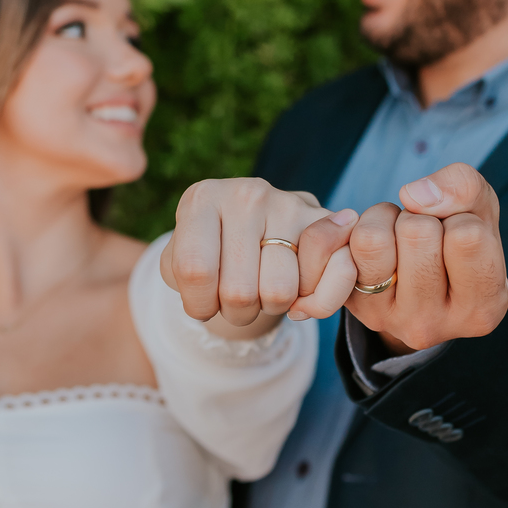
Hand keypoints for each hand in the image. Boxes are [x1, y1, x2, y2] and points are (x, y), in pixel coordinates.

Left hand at [160, 178, 357, 336]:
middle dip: (236, 313)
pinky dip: (313, 301)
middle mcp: (247, 194)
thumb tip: (232, 295)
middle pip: (239, 291)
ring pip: (280, 293)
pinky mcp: (325, 220)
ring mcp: (289, 204)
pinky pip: (327, 278)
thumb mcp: (179, 262)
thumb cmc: (210, 251)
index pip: (195, 270)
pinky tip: (299, 288)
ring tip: (263, 288)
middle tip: (235, 298)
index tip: (201, 304)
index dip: (199, 305)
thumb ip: (184, 278)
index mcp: (202, 200)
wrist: (256, 224)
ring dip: (271, 308)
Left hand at [292, 163, 507, 351]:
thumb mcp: (480, 210)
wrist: (421, 279)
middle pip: (417, 232)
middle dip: (421, 216)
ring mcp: (388, 320)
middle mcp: (433, 324)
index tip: (458, 233)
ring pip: (373, 239)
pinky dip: (362, 227)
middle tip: (426, 234)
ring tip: (401, 234)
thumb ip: (465, 188)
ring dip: (387, 218)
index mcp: (481, 308)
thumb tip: (414, 195)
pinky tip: (379, 246)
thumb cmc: (459, 241)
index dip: (461, 217)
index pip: (466, 236)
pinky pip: (343, 245)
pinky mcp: (353, 306)